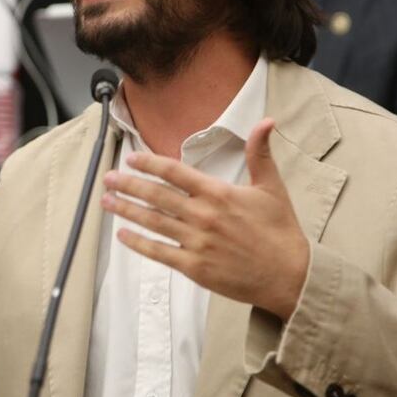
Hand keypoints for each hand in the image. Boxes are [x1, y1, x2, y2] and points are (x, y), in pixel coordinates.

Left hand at [102, 118, 308, 320]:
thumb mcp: (272, 187)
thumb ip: (260, 153)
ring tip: (106, 201)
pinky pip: (159, 252)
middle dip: (128, 185)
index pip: (175, 172)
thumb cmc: (280, 231)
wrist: (290, 275)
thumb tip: (267, 121)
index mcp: (218, 193)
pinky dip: (138, 243)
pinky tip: (123, 235)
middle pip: (156, 195)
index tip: (132, 159)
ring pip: (152, 222)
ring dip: (126, 210)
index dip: (149, 164)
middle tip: (108, 178)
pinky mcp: (195, 267)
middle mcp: (203, 215)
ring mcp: (196, 242)